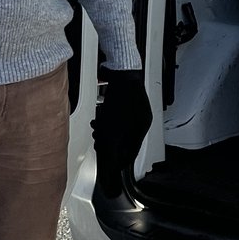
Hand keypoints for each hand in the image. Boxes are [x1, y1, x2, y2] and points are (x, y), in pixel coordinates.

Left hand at [91, 69, 152, 190]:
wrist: (119, 70)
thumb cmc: (121, 98)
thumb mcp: (112, 131)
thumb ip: (111, 151)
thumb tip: (111, 169)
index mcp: (142, 126)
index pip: (132, 150)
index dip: (120, 160)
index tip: (112, 166)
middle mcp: (140, 117)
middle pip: (124, 138)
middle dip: (109, 143)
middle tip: (99, 145)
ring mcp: (134, 106)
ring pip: (118, 126)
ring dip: (106, 131)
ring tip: (96, 130)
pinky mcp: (124, 97)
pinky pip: (115, 115)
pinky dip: (106, 119)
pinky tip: (98, 118)